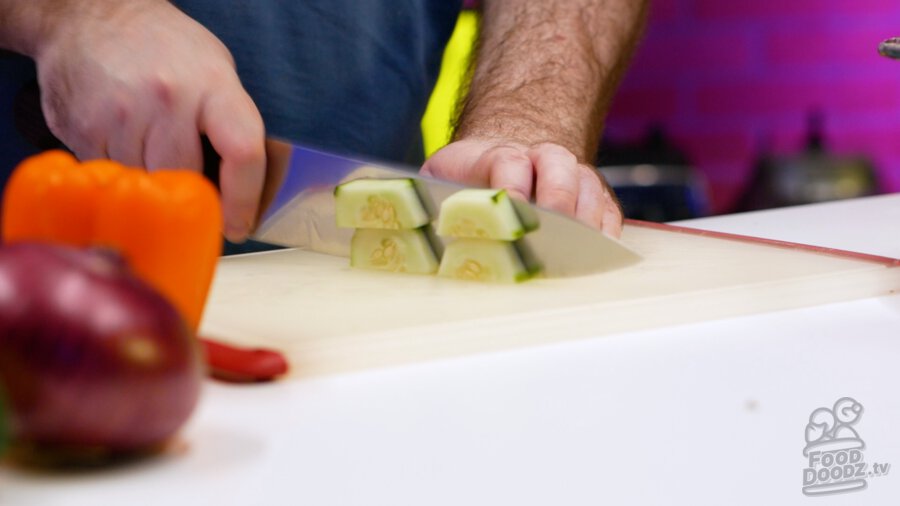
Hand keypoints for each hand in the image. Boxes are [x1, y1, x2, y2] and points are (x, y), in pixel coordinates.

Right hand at [33, 0, 264, 241]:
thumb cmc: (165, 49)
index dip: (245, 199)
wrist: (89, 17)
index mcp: (212, 85)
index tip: (240, 224)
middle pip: (188, 180)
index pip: (243, 153)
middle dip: (191, 195)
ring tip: (151, 151)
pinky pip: (111, 176)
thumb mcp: (216, 71)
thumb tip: (249, 193)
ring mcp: (121, 115)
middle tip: (190, 194)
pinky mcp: (83, 130)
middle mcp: (167, 99)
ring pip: (148, 185)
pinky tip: (124, 143)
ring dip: (153, 184)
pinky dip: (122, 172)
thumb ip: (232, 126)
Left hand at [420, 138, 622, 236]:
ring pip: (589, 190)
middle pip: (559, 169)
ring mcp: (573, 180)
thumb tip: (395, 224)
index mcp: (501, 157)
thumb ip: (426, 198)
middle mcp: (543, 162)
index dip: (510, 183)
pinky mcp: (593, 201)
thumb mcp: (441, 177)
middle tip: (554, 229)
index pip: (509, 163)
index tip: (509, 203)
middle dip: (558, 197)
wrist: (508, 154)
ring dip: (588, 221)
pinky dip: (608, 234)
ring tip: (581, 253)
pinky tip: (602, 255)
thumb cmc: (470, 179)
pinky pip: (609, 213)